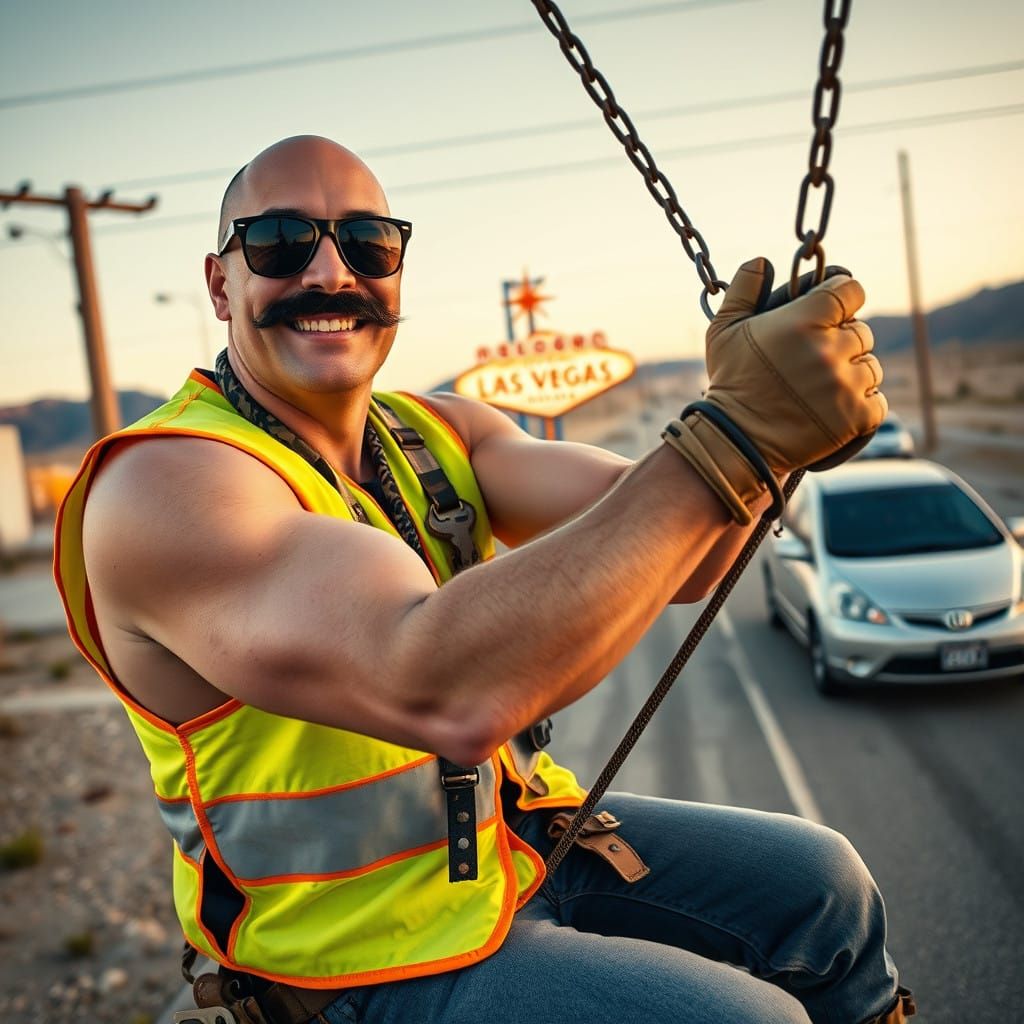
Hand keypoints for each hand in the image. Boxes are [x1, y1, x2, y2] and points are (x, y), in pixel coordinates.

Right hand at [661, 258, 885, 523]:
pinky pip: (878, 400)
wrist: (737, 442)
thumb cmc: (731, 384)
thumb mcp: (723, 331)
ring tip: (822, 388)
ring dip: (853, 374)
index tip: (832, 311)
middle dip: (843, 342)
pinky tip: (836, 408)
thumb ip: (743, 289)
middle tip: (815, 361)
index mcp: (803, 321)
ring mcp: (846, 385)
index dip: (842, 297)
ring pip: (871, 366)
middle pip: (862, 331)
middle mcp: (829, 350)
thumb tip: (762, 260)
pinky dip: (862, 404)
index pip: (851, 290)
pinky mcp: (857, 417)